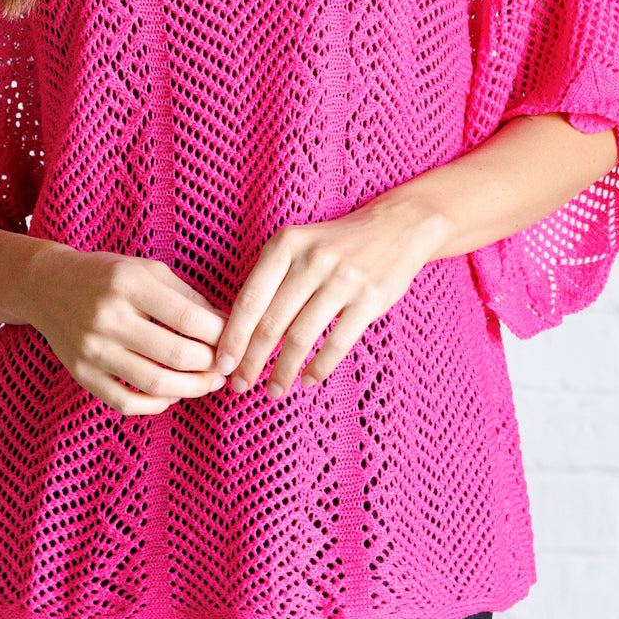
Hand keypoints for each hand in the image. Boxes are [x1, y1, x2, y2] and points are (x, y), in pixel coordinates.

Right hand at [20, 245, 229, 416]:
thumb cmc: (108, 275)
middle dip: (211, 365)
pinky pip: (125, 402)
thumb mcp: (148, 270)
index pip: (188, 317)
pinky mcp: (82, 375)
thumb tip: (227, 326)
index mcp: (129, 284)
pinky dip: (156, 405)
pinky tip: (172, 395)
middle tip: (227, 366)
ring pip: (154, 384)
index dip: (220, 334)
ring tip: (209, 383)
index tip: (236, 340)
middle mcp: (108, 318)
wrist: (47, 285)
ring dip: (191, 389)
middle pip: (175, 354)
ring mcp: (92, 350)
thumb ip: (187, 296)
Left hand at [213, 200, 444, 399]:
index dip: (233, 336)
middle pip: (272, 322)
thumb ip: (271, 281)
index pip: (251, 299)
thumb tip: (239, 334)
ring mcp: (343, 278)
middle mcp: (312, 259)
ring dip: (284, 370)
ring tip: (274, 391)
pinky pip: (338, 342)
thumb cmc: (334, 245)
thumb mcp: (298, 247)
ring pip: (302, 337)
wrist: (397, 227)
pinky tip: (308, 380)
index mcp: (286, 244)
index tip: (222, 364)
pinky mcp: (370, 298)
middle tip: (239, 385)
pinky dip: (319, 367)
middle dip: (252, 360)